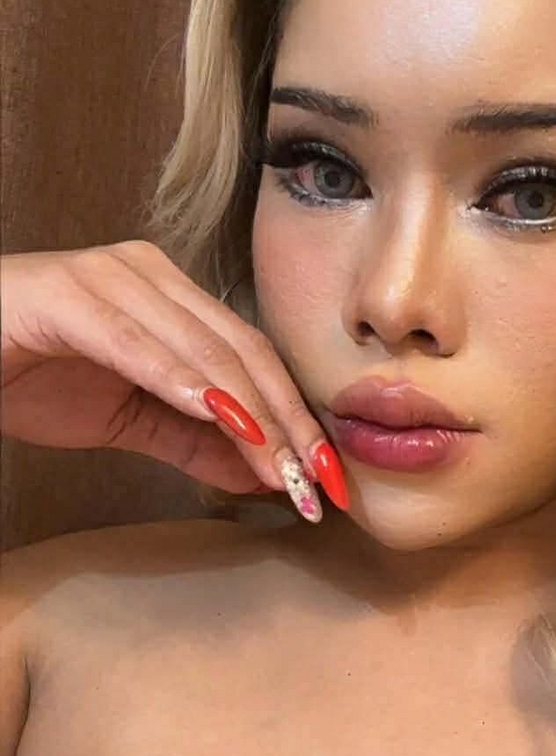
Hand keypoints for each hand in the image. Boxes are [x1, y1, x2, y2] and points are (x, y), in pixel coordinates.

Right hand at [0, 241, 347, 517]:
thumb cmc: (28, 373)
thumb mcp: (124, 419)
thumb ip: (190, 441)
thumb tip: (259, 477)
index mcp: (169, 295)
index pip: (254, 356)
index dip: (296, 416)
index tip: (326, 478)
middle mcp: (148, 274)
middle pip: (242, 350)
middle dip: (287, 422)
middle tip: (316, 482)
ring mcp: (108, 278)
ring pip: (200, 347)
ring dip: (248, 413)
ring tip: (279, 467)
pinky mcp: (66, 296)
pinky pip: (134, 341)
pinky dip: (179, 380)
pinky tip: (215, 415)